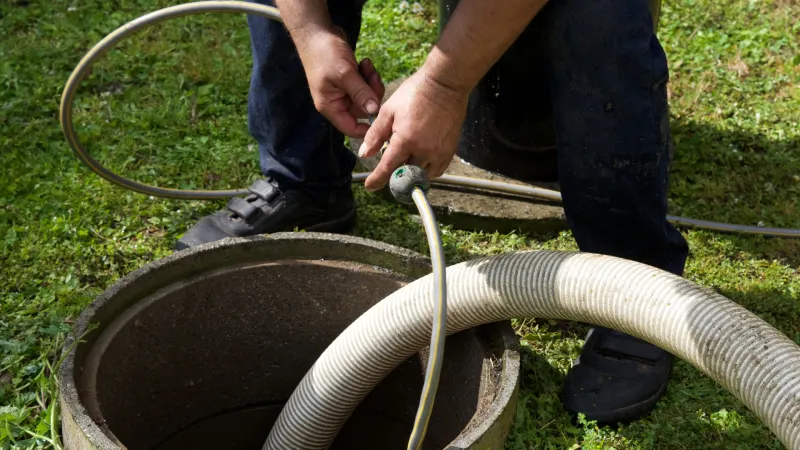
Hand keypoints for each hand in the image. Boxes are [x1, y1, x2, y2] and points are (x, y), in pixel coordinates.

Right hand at [295, 27, 384, 137]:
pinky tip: (364, 62)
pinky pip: (365, 85)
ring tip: (367, 65)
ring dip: (371, 82)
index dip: (367, 128)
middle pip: (363, 110)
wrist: (317, 31)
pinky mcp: (350, 81)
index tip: (382, 117)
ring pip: (367, 97)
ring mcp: (344, 91)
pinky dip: (368, 75)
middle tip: (372, 75)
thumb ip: (360, 93)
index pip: (351, 128)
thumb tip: (374, 111)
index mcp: (331, 106)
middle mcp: (337, 102)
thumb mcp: (345, 74)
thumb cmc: (325, 53)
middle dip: (372, 94)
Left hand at [358, 70, 468, 191]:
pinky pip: (437, 171)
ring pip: (421, 175)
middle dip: (395, 173)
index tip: (370, 186)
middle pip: (405, 174)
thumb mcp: (388, 110)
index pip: (387, 168)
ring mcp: (439, 152)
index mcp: (405, 140)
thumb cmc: (415, 93)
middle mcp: (423, 150)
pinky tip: (420, 161)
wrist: (445, 85)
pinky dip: (426, 171)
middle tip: (389, 165)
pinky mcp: (450, 151)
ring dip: (411, 173)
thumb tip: (364, 154)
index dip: (377, 180)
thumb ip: (375, 134)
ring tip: (405, 161)